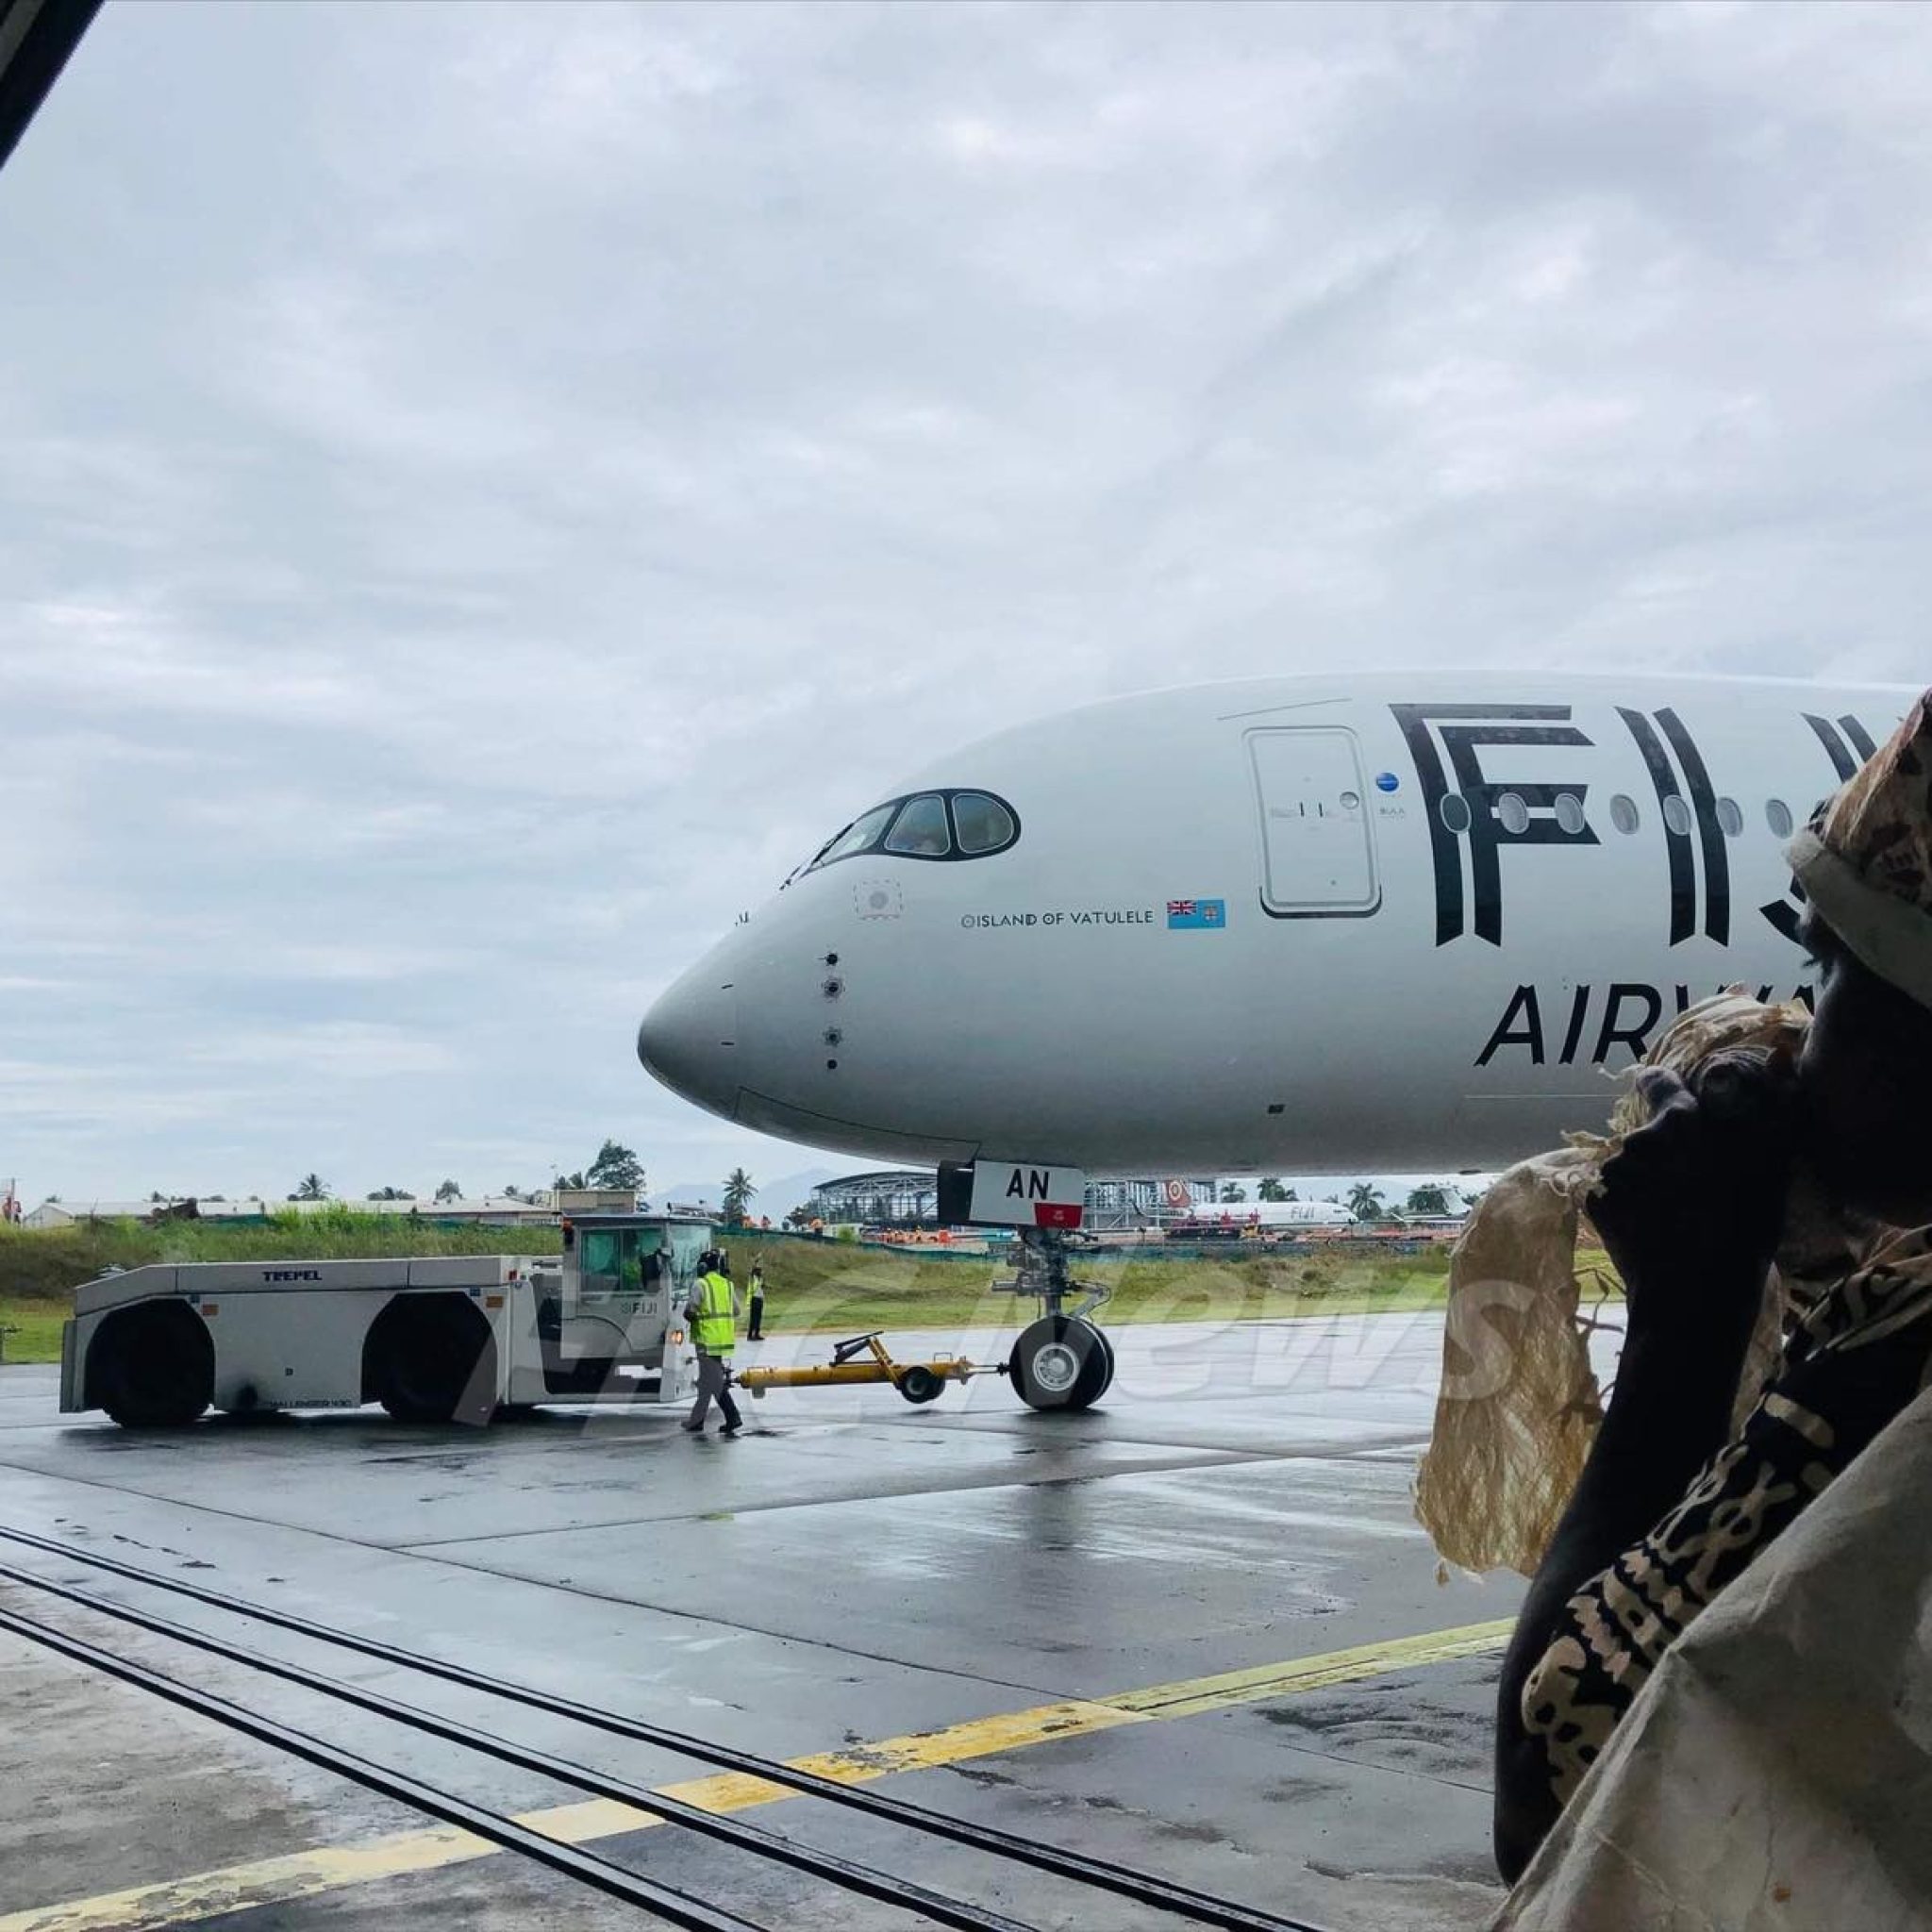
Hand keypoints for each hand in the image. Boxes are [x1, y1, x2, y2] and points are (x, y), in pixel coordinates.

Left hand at [1590, 1054, 1797, 1349]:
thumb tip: (1780, 1057)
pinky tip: (1654, 1230)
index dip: (1668, 1091)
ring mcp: (1610, 1173)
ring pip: (1631, 1167)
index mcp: (1678, 1122)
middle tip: (1693, 1184)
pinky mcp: (1594, 1204)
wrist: (1694, 1298)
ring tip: (1677, 1215)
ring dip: (1648, 1181)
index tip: (1675, 1103)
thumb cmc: (1741, 1230)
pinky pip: (1613, 1196)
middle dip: (1666, 1150)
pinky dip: (1628, 1207)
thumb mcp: (1771, 1168)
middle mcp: (1636, 1140)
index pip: (1661, 1083)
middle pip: (1649, 1133)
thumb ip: (1774, 1108)